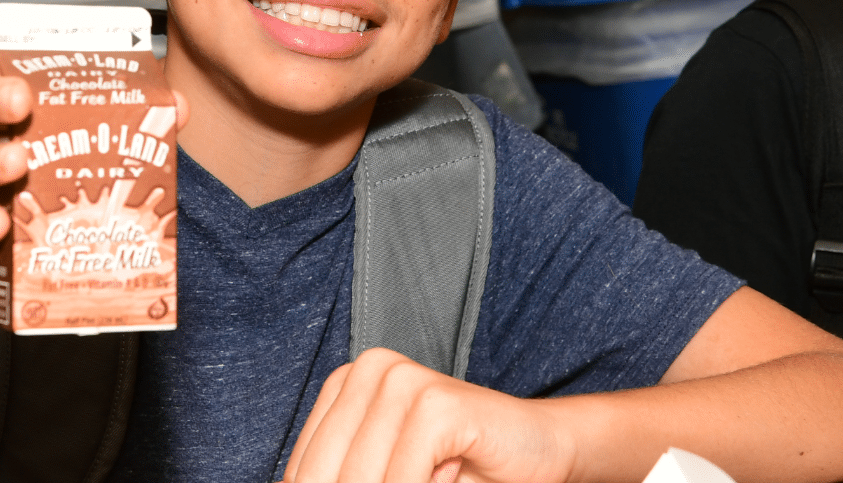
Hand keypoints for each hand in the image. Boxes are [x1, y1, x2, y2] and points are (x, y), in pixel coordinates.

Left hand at [284, 348, 575, 482]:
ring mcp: (401, 380)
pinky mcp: (435, 404)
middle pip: (329, 475)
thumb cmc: (459, 470)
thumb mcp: (386, 474)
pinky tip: (450, 473)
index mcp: (344, 383)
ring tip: (435, 476)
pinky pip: (403, 478)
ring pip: (362, 480)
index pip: (304, 469)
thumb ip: (348, 476)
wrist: (538, 452)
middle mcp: (367, 370)